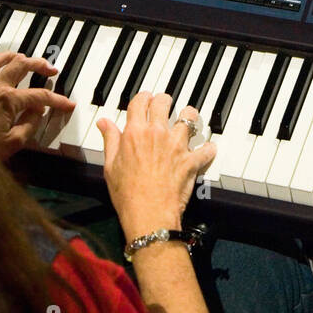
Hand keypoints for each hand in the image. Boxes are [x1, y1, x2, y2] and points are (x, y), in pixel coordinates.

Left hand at [0, 52, 75, 159]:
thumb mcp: (12, 143)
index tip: (67, 104)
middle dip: (40, 65)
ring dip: (14, 56)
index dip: (57, 100)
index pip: (39, 96)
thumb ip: (30, 124)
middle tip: (50, 69)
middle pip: (21, 66)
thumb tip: (38, 112)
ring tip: (24, 57)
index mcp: (7, 100)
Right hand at [97, 92, 215, 240]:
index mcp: (135, 133)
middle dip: (164, 101)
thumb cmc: (127, 194)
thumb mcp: (110, 166)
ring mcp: (176, 145)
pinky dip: (207, 149)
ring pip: (189, 116)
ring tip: (188, 119)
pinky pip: (206, 149)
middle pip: (164, 102)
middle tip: (164, 106)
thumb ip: (110, 140)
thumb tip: (104, 123)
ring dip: (189, 116)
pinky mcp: (191, 160)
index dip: (142, 98)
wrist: (148, 214)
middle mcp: (157, 133)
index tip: (145, 99)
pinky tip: (207, 149)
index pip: (140, 101)